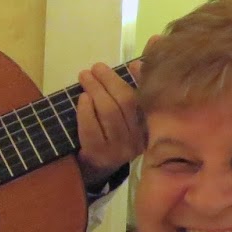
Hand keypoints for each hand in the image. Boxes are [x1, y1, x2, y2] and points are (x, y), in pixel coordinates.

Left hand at [75, 61, 144, 188]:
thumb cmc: (112, 134)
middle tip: (95, 68)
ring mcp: (119, 149)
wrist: (96, 168)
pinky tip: (82, 98)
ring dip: (95, 90)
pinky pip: (92, 128)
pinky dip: (86, 110)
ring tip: (85, 76)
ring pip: (109, 113)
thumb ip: (132, 91)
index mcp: (150, 128)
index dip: (141, 79)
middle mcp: (139, 140)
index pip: (146, 99)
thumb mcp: (125, 115)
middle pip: (126, 103)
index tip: (133, 63)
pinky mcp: (99, 155)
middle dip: (109, 81)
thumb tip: (138, 63)